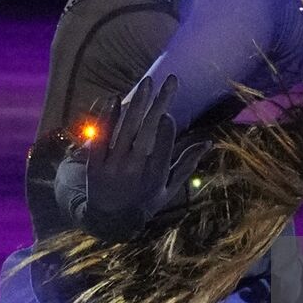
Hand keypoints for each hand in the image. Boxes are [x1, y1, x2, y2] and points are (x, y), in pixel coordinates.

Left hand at [83, 75, 210, 237]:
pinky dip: (108, 117)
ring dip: (137, 103)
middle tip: (169, 81)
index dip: (165, 132)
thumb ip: (186, 164)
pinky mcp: (95, 164)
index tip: (168, 115)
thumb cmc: (145, 201)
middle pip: (147, 132)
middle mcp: (134, 170)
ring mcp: (113, 166)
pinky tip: (115, 98)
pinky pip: (101, 136)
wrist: (109, 220)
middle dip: (159, 104)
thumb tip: (208, 142)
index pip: (163, 151)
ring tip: (148, 82)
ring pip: (126, 129)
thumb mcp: (168, 188)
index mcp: (155, 177)